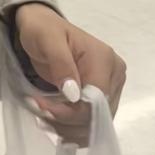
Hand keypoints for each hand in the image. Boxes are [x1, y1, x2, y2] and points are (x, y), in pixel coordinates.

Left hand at [14, 4, 125, 145]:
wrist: (41, 28)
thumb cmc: (43, 31)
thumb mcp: (47, 40)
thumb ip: (61, 64)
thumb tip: (74, 94)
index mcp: (105, 60)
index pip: (96, 100)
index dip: (71, 113)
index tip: (44, 109)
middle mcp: (114, 75)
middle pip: (97, 115)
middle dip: (67, 121)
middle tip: (40, 112)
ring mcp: (110, 88)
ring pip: (95, 123)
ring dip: (67, 127)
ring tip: (44, 115)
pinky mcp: (102, 98)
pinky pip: (91, 121)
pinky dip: (71, 127)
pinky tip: (54, 120)